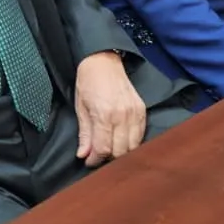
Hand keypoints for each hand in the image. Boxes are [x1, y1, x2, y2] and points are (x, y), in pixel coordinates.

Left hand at [72, 52, 145, 167]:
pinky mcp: (142, 110)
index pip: (103, 149)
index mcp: (104, 115)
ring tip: (110, 148)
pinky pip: (141, 135)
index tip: (89, 162)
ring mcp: (135, 113)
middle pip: (120, 152)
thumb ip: (84, 134)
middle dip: (108, 157)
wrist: (103, 61)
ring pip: (133, 147)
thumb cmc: (88, 82)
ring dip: (121, 152)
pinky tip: (122, 140)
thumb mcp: (81, 108)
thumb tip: (84, 155)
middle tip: (98, 154)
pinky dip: (132, 142)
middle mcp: (123, 116)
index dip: (95, 160)